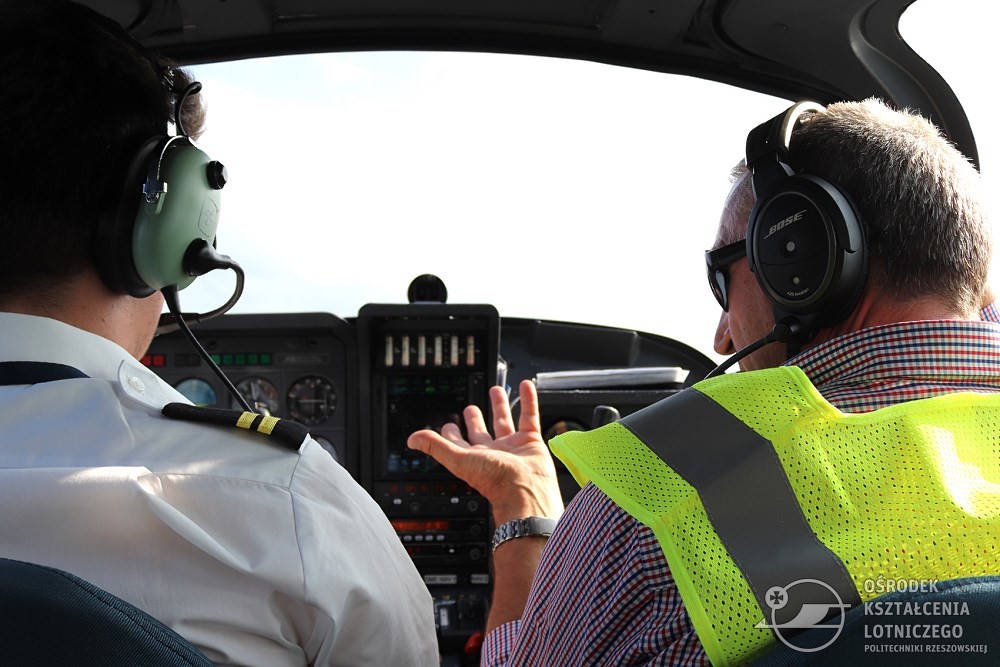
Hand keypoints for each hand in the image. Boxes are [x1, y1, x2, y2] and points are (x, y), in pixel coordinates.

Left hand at [407, 380, 563, 523]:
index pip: (458, 443)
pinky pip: (529, 416)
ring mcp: (512, 447)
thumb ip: (436, 446)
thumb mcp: (458, 459)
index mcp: (473, 458)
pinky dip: (528, 400)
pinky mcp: (530, 441)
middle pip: (481, 432)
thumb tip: (412, 440)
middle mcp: (493, 453)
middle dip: (475, 420)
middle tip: (470, 409)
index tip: (448, 425)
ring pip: (504, 422)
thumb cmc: (494, 480)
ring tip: (496, 391)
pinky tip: (525, 387)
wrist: (526, 489)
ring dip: (500, 406)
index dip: (451, 433)